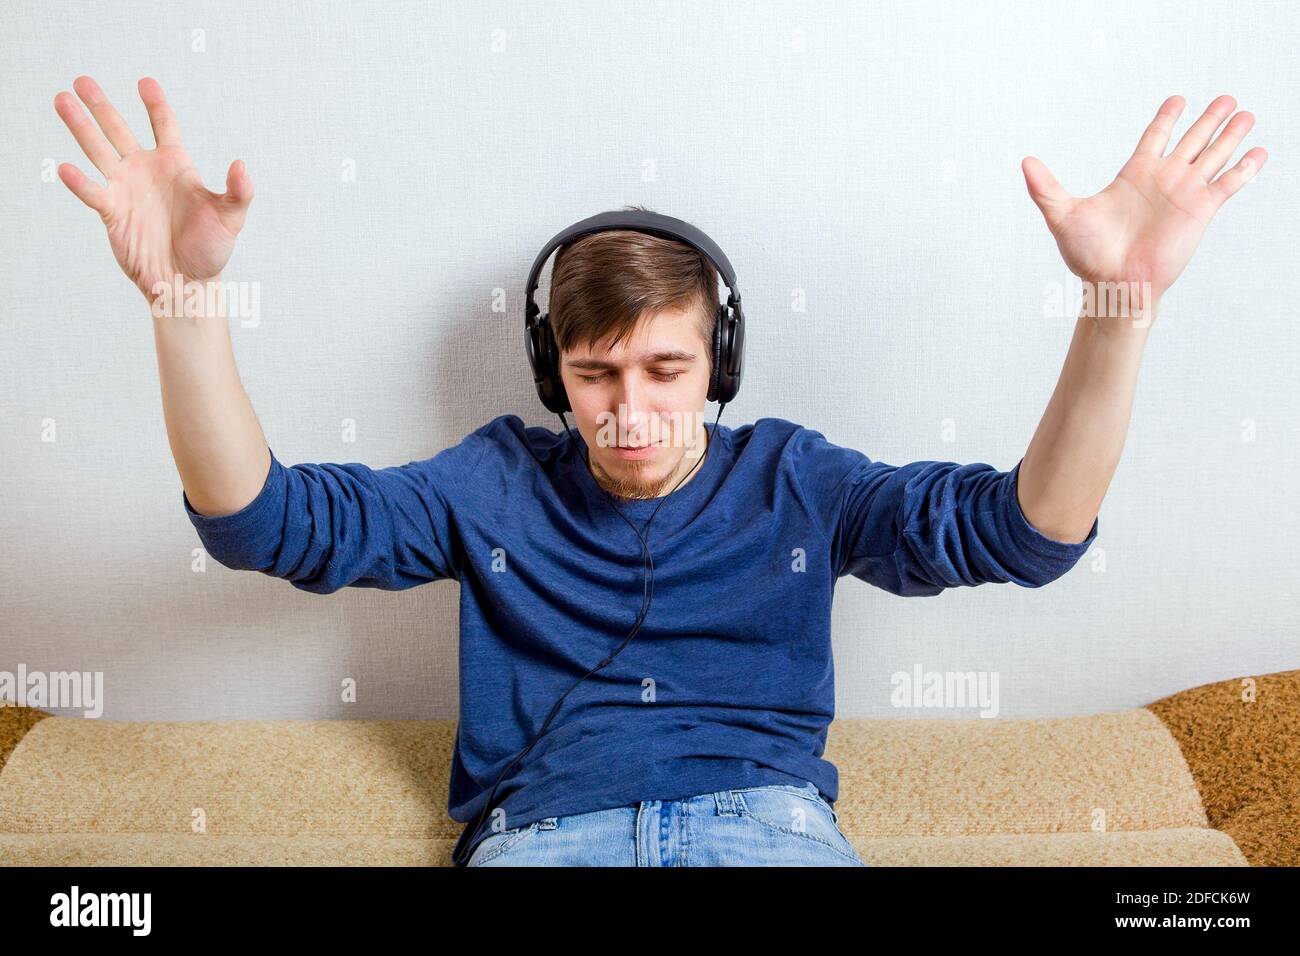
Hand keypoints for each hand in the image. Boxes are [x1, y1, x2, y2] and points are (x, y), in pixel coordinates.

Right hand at [54, 76, 252, 303]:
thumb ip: (239, 191)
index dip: (155, 103)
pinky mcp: (112, 212)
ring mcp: (126, 189)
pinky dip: (79, 182)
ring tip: (61, 100)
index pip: (164, 125)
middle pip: (119, 129)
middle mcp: (146, 171)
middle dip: (101, 106)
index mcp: (175, 166)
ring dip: (80, 127)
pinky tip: (65, 168)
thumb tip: (240, 164)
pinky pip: (92, 192)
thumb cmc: (211, 251)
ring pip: (98, 151)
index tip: (144, 82)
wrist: (188, 283)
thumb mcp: (231, 218)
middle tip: (83, 81)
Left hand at [1021, 95, 1265, 306]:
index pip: (1154, 137)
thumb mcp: (1063, 215)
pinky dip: (1244, 168)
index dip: (1167, 118)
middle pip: (1192, 139)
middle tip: (1225, 97)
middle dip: (1209, 119)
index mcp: (1134, 175)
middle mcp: (1163, 180)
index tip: (1178, 99)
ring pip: (1214, 155)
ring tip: (1246, 113)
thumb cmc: (1088, 257)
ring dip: (1230, 135)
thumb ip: (1046, 188)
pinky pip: (1228, 184)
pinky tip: (1258, 152)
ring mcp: (1184, 194)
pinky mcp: (1201, 211)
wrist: (1114, 285)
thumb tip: (1024, 162)